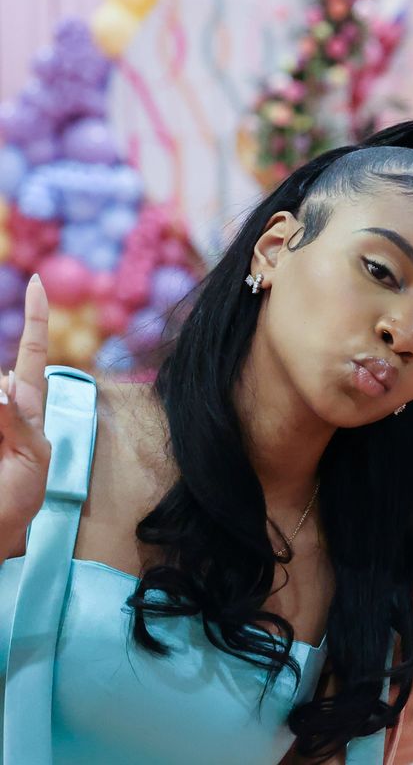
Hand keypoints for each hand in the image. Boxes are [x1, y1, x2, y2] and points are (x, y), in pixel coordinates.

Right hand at [0, 276, 52, 556]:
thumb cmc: (18, 501)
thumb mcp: (31, 461)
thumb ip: (17, 422)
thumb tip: (1, 383)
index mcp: (24, 407)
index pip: (30, 354)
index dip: (35, 319)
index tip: (37, 283)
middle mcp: (0, 405)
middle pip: (0, 376)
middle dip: (3, 404)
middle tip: (4, 449)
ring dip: (2, 422)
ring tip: (1, 461)